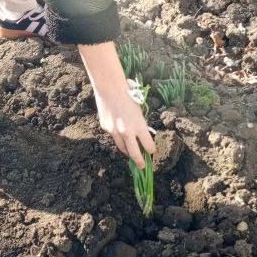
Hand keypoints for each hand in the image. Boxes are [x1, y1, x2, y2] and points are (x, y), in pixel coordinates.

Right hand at [79, 41, 155, 166]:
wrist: (110, 89)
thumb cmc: (128, 97)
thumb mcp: (139, 112)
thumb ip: (140, 126)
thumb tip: (142, 136)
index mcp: (139, 126)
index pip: (148, 145)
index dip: (150, 150)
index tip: (151, 152)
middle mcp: (127, 132)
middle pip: (134, 153)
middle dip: (139, 161)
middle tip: (142, 167)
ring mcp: (114, 131)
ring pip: (122, 147)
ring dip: (127, 151)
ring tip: (130, 153)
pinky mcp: (105, 128)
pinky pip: (113, 136)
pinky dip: (117, 136)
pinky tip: (118, 131)